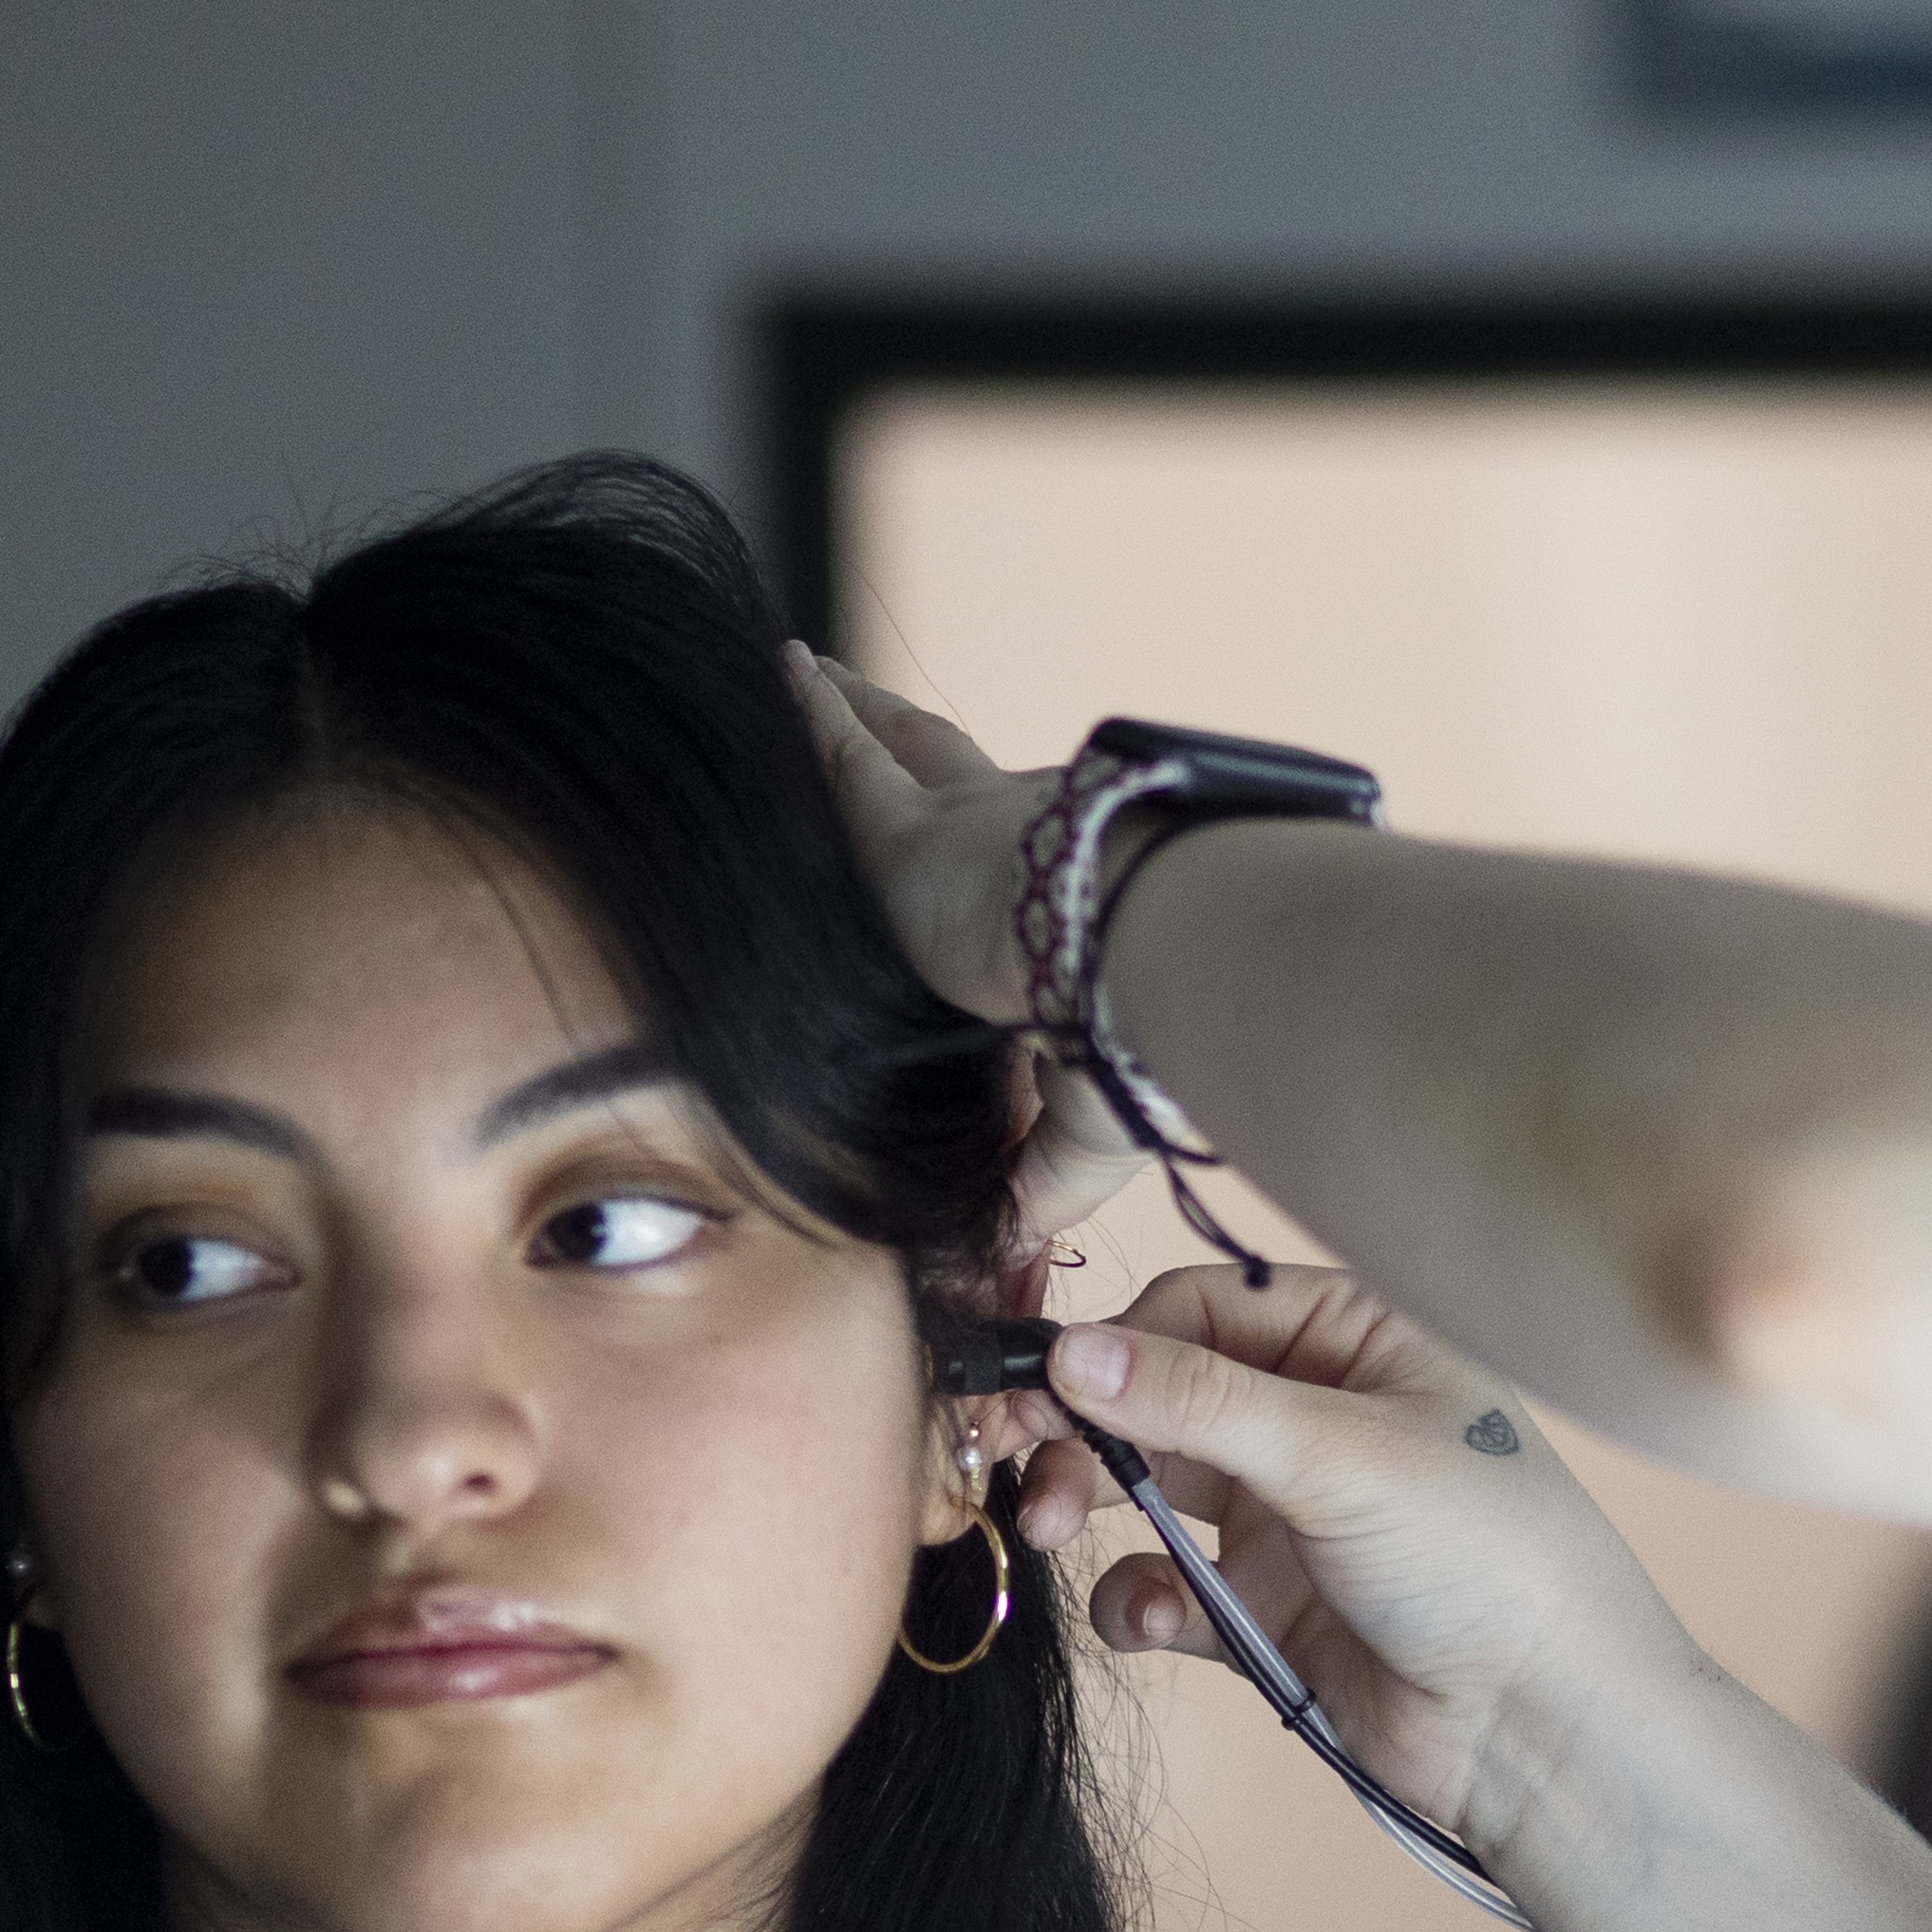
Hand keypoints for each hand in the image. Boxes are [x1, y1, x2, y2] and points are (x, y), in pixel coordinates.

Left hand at [781, 647, 1149, 1244]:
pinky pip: (842, 755)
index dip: (975, 861)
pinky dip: (815, 714)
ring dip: (853, 715)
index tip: (955, 851)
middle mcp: (1008, 855)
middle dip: (906, 747)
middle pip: (943, 780)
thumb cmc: (1138, 1048)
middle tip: (862, 709)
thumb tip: (997, 1262)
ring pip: (891, 752)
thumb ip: (1029, 1187)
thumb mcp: (1079, 1141)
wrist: (1146, 966)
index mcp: (1048, 921)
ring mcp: (957, 830)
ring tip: (807, 675)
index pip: (1002, 881)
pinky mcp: (906, 825)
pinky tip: (785, 670)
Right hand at [1025, 1266, 1709, 1868]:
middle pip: (1160, 1396)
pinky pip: (1168, 1588)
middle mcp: (1317, 1417)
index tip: (1043, 1388)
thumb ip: (1196, 1401)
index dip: (1117, 1344)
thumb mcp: (1340, 1454)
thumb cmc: (1486, 1558)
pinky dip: (1141, 1600)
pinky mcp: (1268, 1610)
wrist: (1546, 1732)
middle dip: (1088, 1430)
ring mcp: (1289, 1517)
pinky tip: (1153, 1620)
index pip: (1202, 1309)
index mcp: (1358, 1340)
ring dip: (1095, 1506)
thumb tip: (1065, 1348)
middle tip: (1027, 1471)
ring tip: (1059, 1535)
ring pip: (1150, 1489)